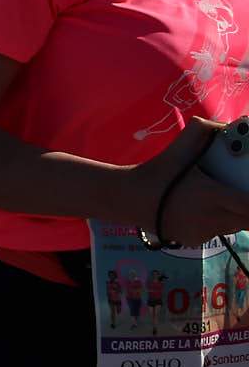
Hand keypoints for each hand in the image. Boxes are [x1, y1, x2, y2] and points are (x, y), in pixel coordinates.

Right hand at [136, 118, 248, 242]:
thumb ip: (202, 131)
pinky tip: (202, 212)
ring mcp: (204, 232)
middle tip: (242, 194)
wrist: (129, 198)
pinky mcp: (196, 241)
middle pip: (248, 221)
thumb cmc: (157, 172)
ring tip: (222, 201)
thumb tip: (225, 126)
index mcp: (212, 195)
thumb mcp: (178, 148)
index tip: (248, 190)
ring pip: (234, 227)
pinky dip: (217, 224)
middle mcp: (212, 218)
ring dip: (236, 216)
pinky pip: (217, 233)